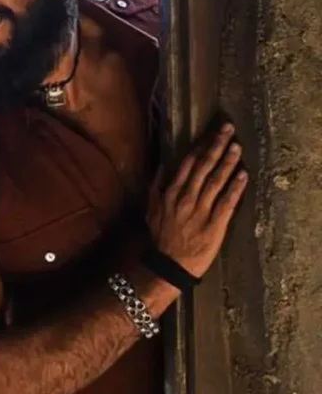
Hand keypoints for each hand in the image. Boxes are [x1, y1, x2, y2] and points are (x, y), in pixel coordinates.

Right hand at [146, 122, 248, 277]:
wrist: (169, 264)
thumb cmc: (161, 236)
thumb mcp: (150, 209)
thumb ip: (156, 185)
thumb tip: (163, 164)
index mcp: (171, 192)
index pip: (188, 163)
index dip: (201, 146)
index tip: (211, 132)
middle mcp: (186, 197)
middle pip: (204, 166)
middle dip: (217, 146)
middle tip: (228, 129)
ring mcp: (201, 210)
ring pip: (217, 181)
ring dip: (228, 162)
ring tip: (237, 147)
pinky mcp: (215, 223)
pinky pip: (227, 202)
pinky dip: (236, 187)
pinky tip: (243, 174)